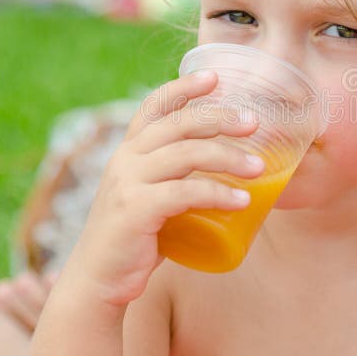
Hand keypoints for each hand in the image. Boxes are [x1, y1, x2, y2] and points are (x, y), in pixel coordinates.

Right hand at [64, 71, 264, 305]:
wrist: (98, 279)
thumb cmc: (135, 237)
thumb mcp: (150, 195)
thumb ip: (174, 177)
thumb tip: (224, 168)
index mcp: (129, 151)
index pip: (153, 107)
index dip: (183, 88)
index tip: (214, 76)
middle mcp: (126, 159)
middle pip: (179, 124)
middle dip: (220, 118)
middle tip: (254, 122)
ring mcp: (128, 183)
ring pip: (186, 155)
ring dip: (229, 158)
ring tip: (258, 168)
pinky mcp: (135, 210)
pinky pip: (185, 193)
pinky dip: (218, 194)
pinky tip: (242, 201)